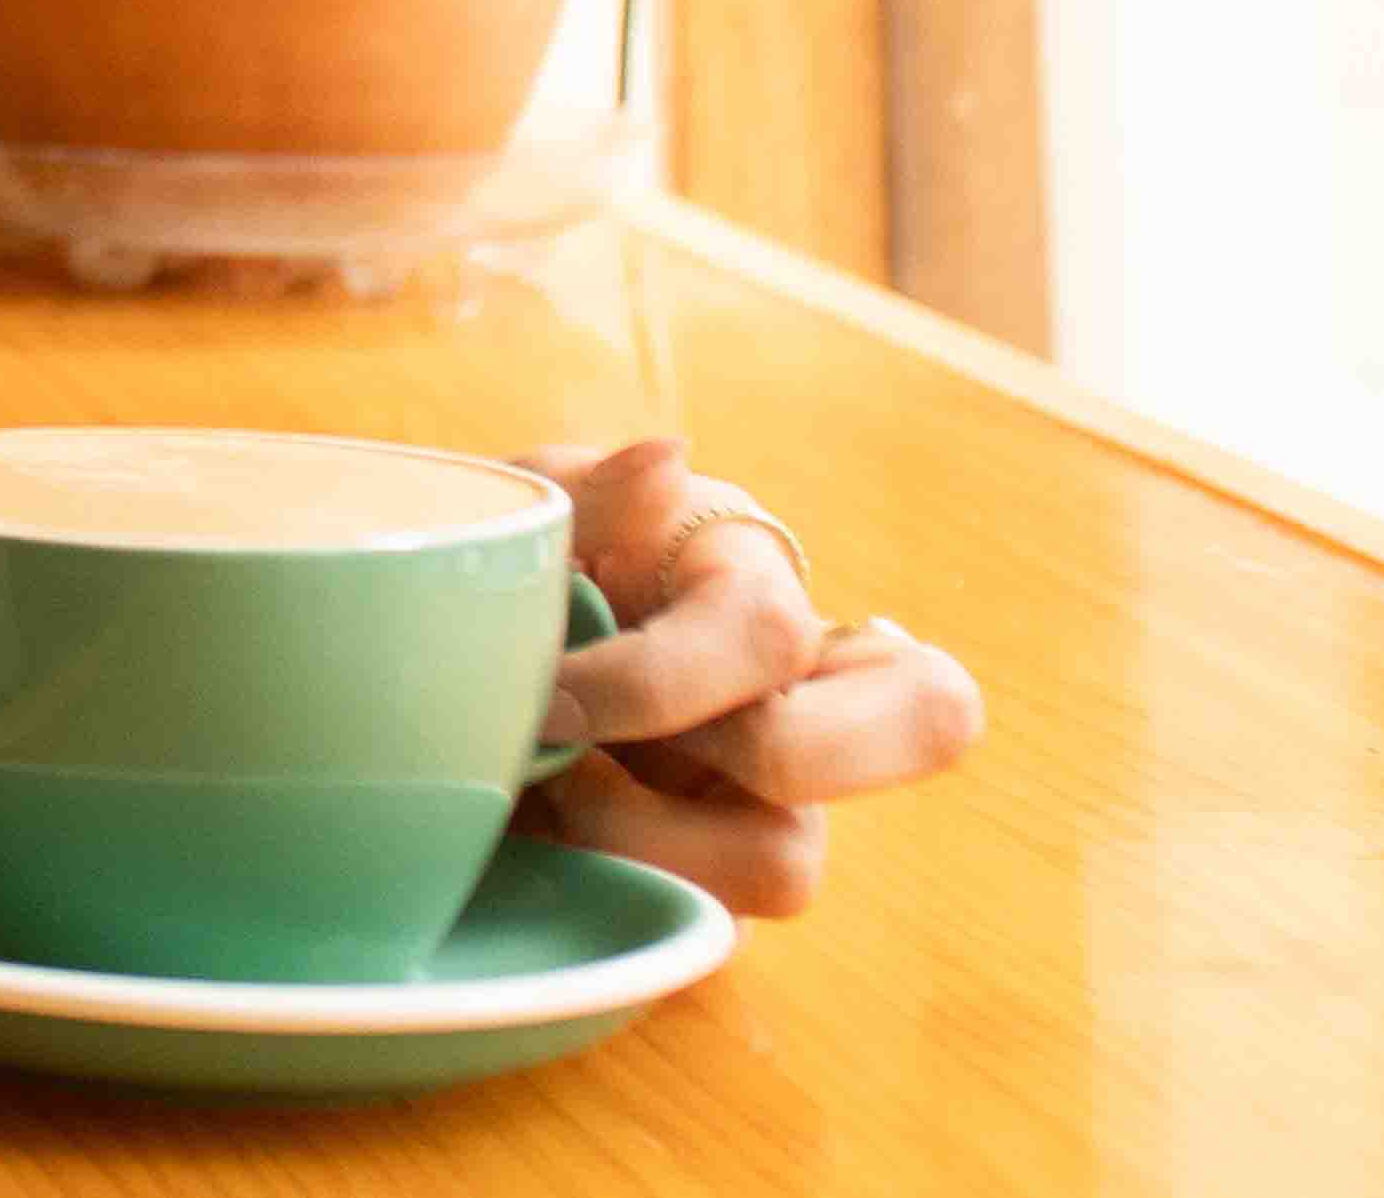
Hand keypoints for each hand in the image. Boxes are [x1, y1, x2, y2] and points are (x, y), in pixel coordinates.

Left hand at [520, 430, 985, 915]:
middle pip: (932, 720)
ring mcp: (779, 795)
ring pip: (793, 864)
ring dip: (647, 847)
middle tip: (604, 750)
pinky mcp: (731, 878)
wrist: (451, 669)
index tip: (542, 696)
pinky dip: (621, 893)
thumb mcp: (516, 524)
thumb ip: (583, 495)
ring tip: (546, 805)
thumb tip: (667, 461)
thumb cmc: (507, 581)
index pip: (773, 630)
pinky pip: (714, 923)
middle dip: (769, 756)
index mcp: (748, 583)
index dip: (658, 682)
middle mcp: (803, 689)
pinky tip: (548, 850)